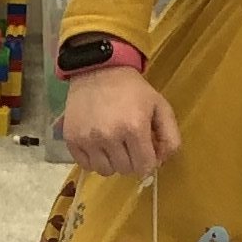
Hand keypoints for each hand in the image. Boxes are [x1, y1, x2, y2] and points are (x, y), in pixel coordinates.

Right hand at [61, 65, 180, 181]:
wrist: (98, 70)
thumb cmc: (132, 89)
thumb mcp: (160, 106)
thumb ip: (170, 137)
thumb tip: (160, 162)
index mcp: (135, 128)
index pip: (145, 167)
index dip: (148, 162)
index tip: (145, 151)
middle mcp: (109, 136)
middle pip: (125, 170)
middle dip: (131, 160)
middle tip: (129, 144)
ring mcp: (88, 139)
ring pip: (105, 171)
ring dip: (112, 162)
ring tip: (113, 145)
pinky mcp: (72, 139)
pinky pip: (86, 165)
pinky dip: (94, 160)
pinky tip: (98, 144)